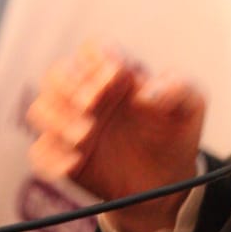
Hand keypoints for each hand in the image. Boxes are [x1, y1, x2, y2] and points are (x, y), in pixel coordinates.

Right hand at [26, 41, 205, 231]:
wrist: (167, 181)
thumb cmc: (175, 133)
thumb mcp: (191, 104)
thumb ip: (178, 88)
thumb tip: (147, 93)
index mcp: (118, 73)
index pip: (93, 50)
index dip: (98, 59)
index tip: (115, 78)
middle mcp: (90, 94)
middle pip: (57, 73)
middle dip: (69, 87)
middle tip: (92, 106)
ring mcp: (74, 124)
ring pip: (40, 109)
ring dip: (57, 120)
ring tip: (86, 135)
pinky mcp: (64, 155)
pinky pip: (40, 152)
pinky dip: (52, 157)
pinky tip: (75, 163)